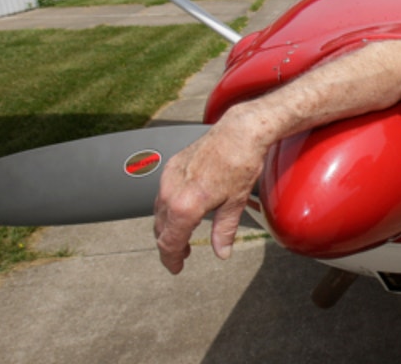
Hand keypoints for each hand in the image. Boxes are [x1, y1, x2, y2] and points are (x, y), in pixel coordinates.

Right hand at [154, 108, 267, 273]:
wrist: (238, 133)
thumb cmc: (240, 165)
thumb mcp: (234, 204)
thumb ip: (224, 231)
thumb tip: (222, 253)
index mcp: (186, 206)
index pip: (170, 241)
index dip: (171, 258)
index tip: (176, 268)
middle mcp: (171, 192)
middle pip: (161, 229)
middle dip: (169, 245)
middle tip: (181, 257)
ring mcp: (169, 177)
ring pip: (159, 211)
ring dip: (168, 227)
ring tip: (182, 237)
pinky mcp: (171, 166)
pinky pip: (163, 194)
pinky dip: (168, 208)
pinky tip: (182, 212)